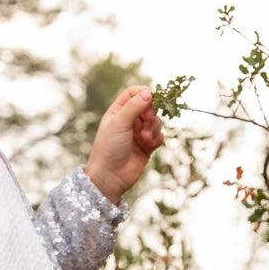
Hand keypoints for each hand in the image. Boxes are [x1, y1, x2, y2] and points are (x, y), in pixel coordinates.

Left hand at [85, 85, 164, 202]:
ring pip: (156, 121)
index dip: (144, 93)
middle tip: (147, 120)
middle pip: (149, 106)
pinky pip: (159, 135)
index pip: (134, 93)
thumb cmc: (109, 148)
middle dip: (151, 113)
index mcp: (118, 111)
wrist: (110, 176)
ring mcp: (139, 132)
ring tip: (144, 138)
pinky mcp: (147, 145)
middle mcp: (129, 120)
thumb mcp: (119, 124)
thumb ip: (133, 107)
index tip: (150, 99)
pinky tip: (149, 145)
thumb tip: (148, 93)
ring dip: (153, 128)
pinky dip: (156, 138)